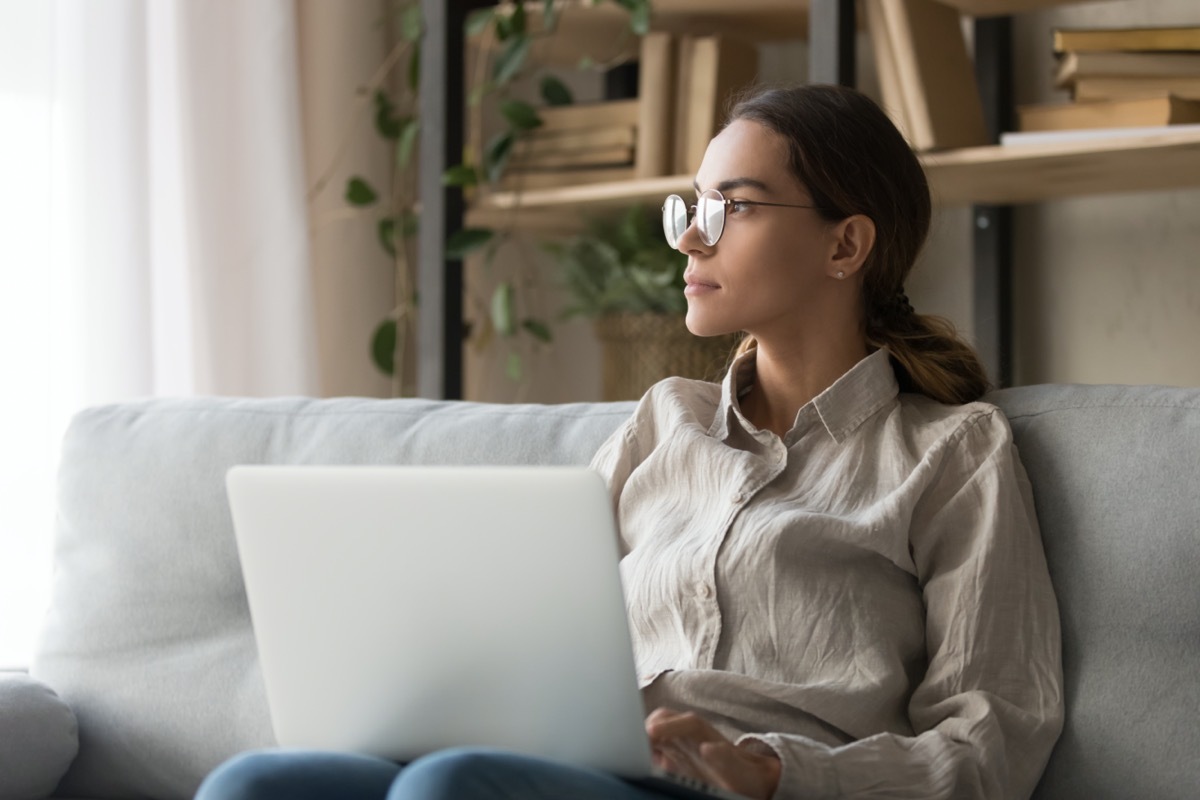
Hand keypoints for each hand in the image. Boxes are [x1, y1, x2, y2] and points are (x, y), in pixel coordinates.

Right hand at [645, 707, 780, 799]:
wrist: (746, 779)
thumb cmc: (742, 775)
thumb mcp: (737, 770)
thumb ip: (725, 758)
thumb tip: (708, 747)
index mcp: (705, 733)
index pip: (685, 722)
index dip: (667, 725)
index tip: (650, 732)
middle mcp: (689, 732)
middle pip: (663, 720)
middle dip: (647, 728)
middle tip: (634, 746)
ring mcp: (678, 741)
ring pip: (654, 730)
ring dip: (642, 738)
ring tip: (632, 754)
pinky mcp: (672, 753)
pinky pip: (653, 745)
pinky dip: (644, 750)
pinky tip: (642, 762)